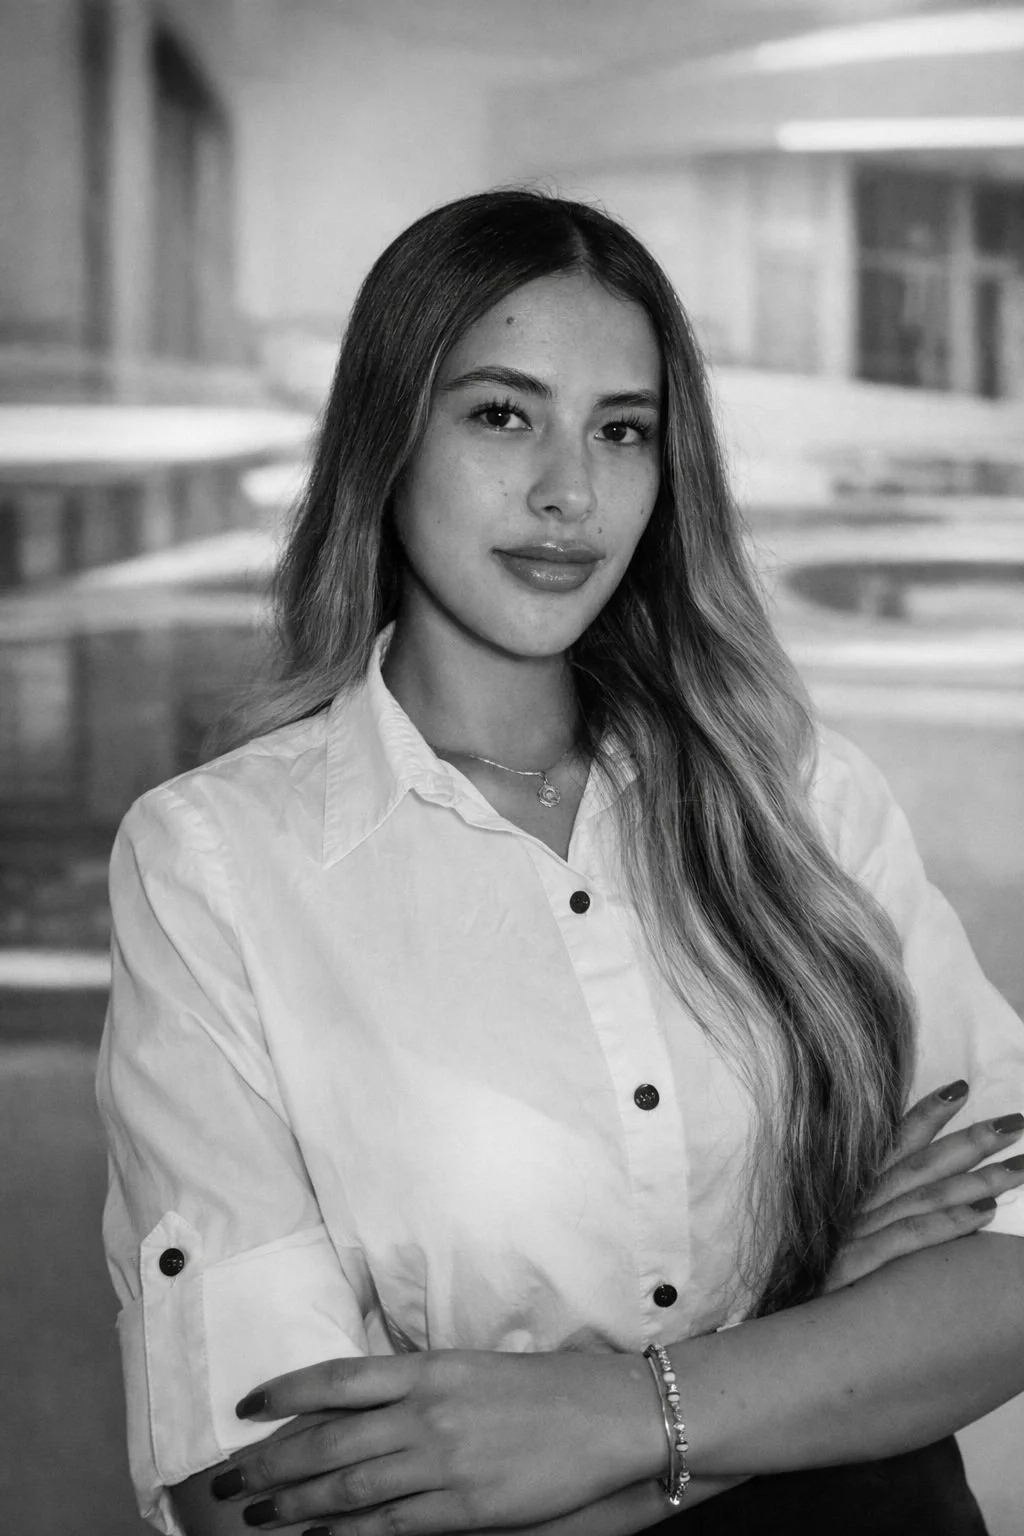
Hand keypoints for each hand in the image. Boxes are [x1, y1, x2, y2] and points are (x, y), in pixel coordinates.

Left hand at [210, 1349, 665, 1533]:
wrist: (606, 1416)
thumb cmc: (542, 1388)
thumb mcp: (470, 1369)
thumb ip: (415, 1386)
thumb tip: (355, 1406)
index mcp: (428, 1368)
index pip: (337, 1377)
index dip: (285, 1392)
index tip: (246, 1406)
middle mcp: (426, 1412)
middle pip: (328, 1438)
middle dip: (270, 1461)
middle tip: (228, 1478)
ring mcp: (443, 1462)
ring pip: (348, 1485)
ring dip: (295, 1503)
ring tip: (257, 1512)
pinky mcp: (464, 1508)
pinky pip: (390, 1525)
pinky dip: (346, 1534)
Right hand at [823, 1080, 1023, 1291]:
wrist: (780, 1314)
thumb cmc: (817, 1268)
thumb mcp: (842, 1226)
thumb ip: (876, 1202)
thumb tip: (931, 1183)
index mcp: (854, 1186)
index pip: (895, 1140)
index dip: (927, 1112)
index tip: (961, 1088)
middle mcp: (857, 1200)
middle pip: (924, 1163)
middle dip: (973, 1140)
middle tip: (1017, 1124)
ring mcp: (857, 1230)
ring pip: (927, 1195)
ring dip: (979, 1178)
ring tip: (1020, 1167)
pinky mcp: (858, 1263)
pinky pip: (911, 1236)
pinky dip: (950, 1221)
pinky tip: (986, 1210)